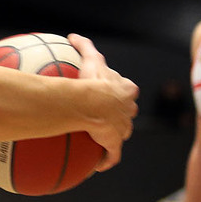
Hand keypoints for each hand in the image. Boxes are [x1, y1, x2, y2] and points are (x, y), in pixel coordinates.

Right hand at [68, 33, 137, 170]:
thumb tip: (72, 34)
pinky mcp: (114, 144)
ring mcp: (122, 128)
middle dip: (123, 113)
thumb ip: (83, 45)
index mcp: (125, 91)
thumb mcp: (90, 58)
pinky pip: (111, 156)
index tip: (115, 92)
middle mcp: (127, 110)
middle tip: (110, 115)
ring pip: (122, 132)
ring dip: (116, 135)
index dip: (123, 91)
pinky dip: (106, 160)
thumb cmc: (92, 81)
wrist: (93, 104)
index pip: (127, 90)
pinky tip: (99, 167)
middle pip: (128, 112)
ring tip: (104, 139)